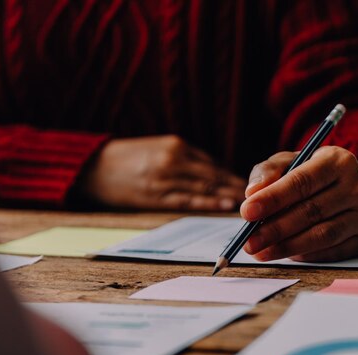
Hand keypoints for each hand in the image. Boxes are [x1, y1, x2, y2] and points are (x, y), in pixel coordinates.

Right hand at [81, 135, 245, 209]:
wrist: (94, 167)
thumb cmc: (129, 158)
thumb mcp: (160, 149)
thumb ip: (187, 160)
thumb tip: (216, 175)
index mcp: (177, 146)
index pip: (213, 163)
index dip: (234, 175)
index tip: (255, 183)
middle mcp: (174, 159)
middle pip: (214, 174)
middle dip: (238, 185)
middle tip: (264, 194)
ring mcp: (165, 177)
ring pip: (205, 187)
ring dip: (229, 195)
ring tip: (251, 203)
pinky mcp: (155, 194)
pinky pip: (188, 200)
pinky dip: (209, 203)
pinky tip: (225, 206)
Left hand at [240, 146, 357, 261]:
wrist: (346, 186)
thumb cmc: (310, 173)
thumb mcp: (289, 162)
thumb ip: (268, 172)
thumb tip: (252, 193)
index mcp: (338, 161)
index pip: (303, 182)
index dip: (273, 198)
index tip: (247, 212)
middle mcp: (357, 186)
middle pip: (312, 211)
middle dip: (276, 229)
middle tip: (249, 241)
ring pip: (322, 235)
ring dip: (288, 246)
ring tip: (261, 252)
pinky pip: (332, 251)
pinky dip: (307, 255)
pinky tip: (287, 254)